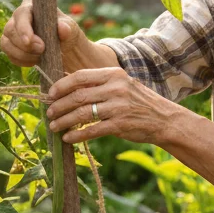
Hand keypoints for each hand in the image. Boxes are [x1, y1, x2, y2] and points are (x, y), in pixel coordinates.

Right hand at [0, 0, 84, 66]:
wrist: (63, 46)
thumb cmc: (65, 31)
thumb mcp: (70, 28)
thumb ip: (66, 28)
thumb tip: (62, 28)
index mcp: (30, 6)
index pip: (21, 14)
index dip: (23, 28)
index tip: (29, 41)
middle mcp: (17, 18)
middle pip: (10, 30)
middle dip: (24, 44)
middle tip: (41, 50)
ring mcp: (12, 32)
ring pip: (6, 44)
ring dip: (23, 54)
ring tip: (40, 57)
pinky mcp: (11, 46)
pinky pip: (10, 56)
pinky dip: (22, 61)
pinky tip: (35, 61)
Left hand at [46, 67, 176, 145]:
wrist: (164, 120)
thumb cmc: (139, 102)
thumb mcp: (122, 84)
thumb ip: (99, 83)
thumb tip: (68, 86)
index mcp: (113, 74)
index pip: (80, 76)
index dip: (62, 85)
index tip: (51, 94)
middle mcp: (115, 88)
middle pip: (78, 95)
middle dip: (59, 105)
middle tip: (49, 113)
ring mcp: (118, 107)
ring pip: (81, 113)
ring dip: (64, 121)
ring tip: (54, 126)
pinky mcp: (120, 125)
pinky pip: (91, 130)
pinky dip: (77, 135)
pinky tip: (68, 138)